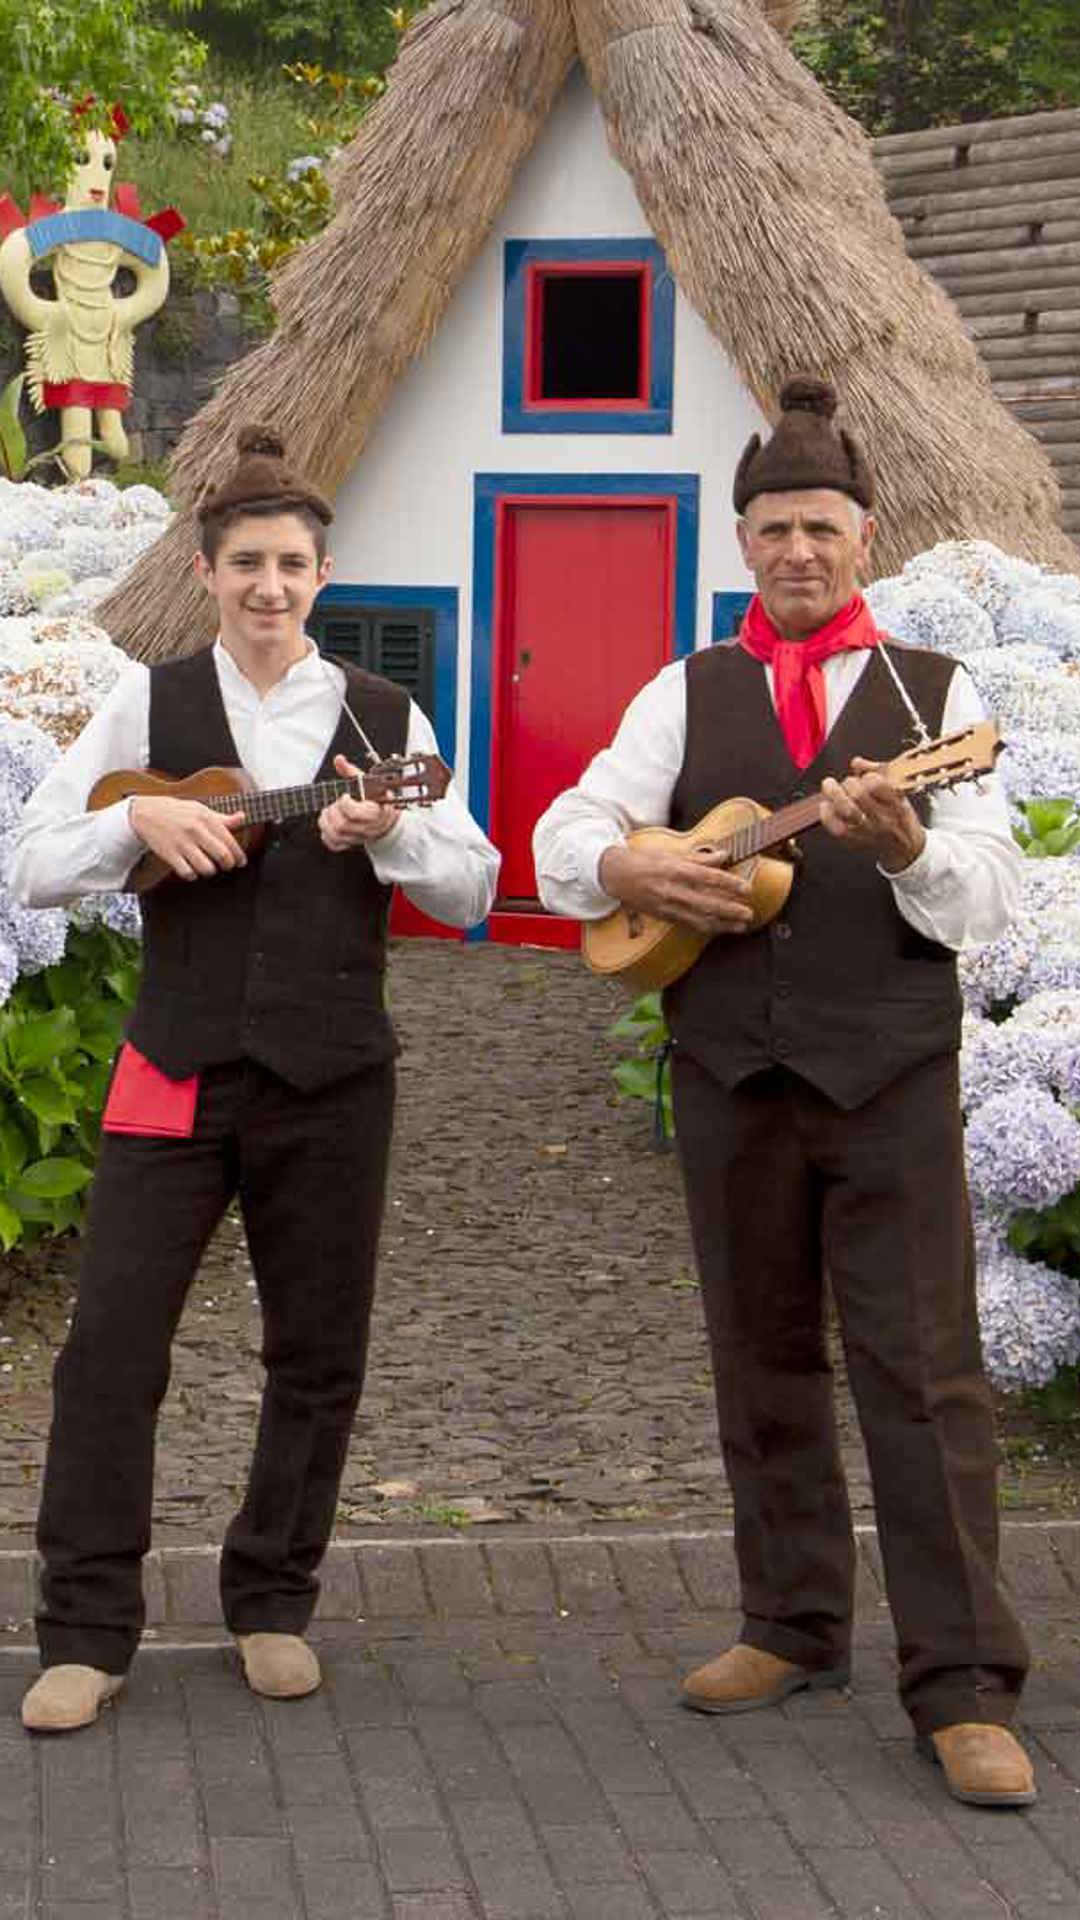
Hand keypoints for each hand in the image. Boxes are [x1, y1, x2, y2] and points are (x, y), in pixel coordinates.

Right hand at [129, 795, 245, 881]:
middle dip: (228, 865)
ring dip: (210, 871)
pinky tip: (191, 869)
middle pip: (222, 856)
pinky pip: (187, 873)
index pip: (230, 841)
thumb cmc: (176, 811)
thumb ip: (221, 818)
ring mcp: (182, 843)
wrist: (145, 813)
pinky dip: (192, 875)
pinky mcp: (170, 854)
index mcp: (205, 818)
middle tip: (227, 866)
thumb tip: (242, 818)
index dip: (238, 855)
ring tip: (208, 867)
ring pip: (206, 868)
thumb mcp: (200, 809)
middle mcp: (196, 830)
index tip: (240, 861)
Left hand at [318, 754, 398, 851]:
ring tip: (329, 812)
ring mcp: (358, 838)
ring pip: (335, 836)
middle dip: (333, 812)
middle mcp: (367, 828)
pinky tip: (329, 825)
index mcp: (375, 812)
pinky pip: (334, 845)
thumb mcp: (367, 782)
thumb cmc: (376, 799)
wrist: (385, 820)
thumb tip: (339, 760)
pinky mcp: (350, 843)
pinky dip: (326, 835)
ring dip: (326, 822)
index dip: (345, 804)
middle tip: (334, 804)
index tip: (344, 796)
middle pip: (342, 825)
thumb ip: (351, 771)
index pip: (355, 813)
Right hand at [599, 840, 755, 937]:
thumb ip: (699, 857)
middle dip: (730, 910)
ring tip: (741, 925)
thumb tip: (723, 855)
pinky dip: (707, 928)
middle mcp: (673, 890)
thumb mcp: (671, 854)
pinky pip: (689, 925)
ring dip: (723, 924)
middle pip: (707, 903)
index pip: (709, 878)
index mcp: (676, 870)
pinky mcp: (665, 917)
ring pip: (700, 918)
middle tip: (749, 913)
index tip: (746, 889)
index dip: (730, 884)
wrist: (616, 876)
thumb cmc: (644, 861)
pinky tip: (720, 929)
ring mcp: (668, 906)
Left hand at [820, 756, 925, 872]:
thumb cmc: (898, 814)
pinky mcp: (855, 840)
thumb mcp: (897, 790)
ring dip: (834, 793)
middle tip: (847, 782)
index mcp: (896, 804)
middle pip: (859, 795)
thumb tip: (856, 763)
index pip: (878, 784)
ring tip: (829, 786)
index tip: (866, 777)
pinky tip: (825, 805)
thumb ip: (878, 772)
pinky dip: (827, 814)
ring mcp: (868, 831)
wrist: (903, 845)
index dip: (867, 776)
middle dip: (849, 782)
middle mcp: (883, 819)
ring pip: (847, 810)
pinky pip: (837, 828)